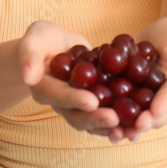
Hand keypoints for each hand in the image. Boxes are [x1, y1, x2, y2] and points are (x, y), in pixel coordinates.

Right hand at [18, 21, 119, 136]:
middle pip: (78, 116)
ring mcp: (77, 106)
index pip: (59, 96)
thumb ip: (29, 55)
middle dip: (97, 118)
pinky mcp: (92, 102)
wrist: (54, 47)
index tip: (92, 102)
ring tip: (129, 128)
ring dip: (110, 126)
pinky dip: (120, 120)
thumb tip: (29, 76)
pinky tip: (137, 121)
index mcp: (45, 89)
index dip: (75, 100)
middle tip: (115, 119)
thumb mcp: (34, 40)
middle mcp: (61, 103)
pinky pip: (105, 113)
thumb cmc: (41, 40)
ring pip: (93, 121)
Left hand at [109, 17, 166, 142]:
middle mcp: (158, 95)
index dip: (164, 103)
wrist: (159, 36)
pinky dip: (105, 108)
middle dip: (142, 123)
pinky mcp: (122, 88)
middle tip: (131, 131)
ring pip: (132, 113)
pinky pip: (113, 100)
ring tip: (113, 133)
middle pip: (151, 114)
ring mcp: (140, 94)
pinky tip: (93, 113)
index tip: (155, 111)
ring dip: (123, 125)